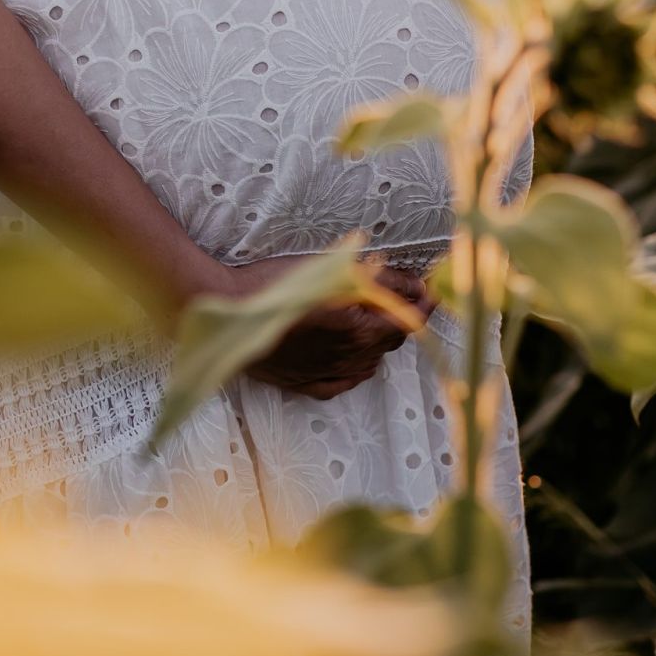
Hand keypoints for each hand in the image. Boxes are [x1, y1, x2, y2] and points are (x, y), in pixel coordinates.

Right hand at [216, 255, 437, 397]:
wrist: (227, 313)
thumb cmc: (275, 284)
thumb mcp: (331, 272)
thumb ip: (377, 280)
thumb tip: (412, 284)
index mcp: (358, 331)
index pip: (406, 321)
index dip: (421, 305)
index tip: (428, 292)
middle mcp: (348, 359)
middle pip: (390, 343)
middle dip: (402, 320)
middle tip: (406, 299)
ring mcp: (326, 375)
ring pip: (369, 363)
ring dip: (379, 342)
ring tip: (376, 319)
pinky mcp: (305, 384)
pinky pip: (344, 381)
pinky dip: (355, 366)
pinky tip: (352, 354)